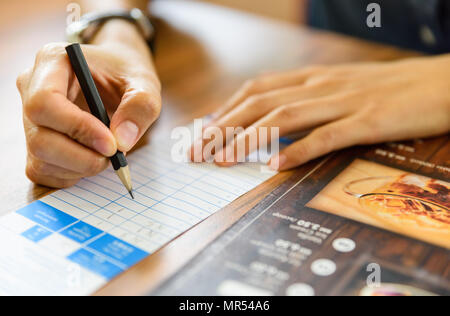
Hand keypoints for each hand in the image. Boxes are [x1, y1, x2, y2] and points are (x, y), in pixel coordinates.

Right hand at [17, 34, 160, 187]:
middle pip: (39, 138)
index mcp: (52, 60)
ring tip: (107, 154)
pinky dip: (72, 175)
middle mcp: (31, 88)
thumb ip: (140, 106)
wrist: (117, 76)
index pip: (45, 102)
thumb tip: (121, 141)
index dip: (78, 128)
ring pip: (40, 159)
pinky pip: (43, 171)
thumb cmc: (126, 73)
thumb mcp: (143, 82)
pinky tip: (92, 159)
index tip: (111, 144)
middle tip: (114, 155)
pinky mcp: (35, 141)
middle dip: (82, 157)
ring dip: (80, 167)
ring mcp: (29, 117)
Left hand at [191, 55, 449, 169]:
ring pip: (283, 118)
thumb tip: (277, 118)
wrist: (442, 81)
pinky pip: (325, 136)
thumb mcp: (343, 86)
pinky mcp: (367, 121)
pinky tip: (275, 166)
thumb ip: (310, 98)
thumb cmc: (391, 88)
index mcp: (314, 77)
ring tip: (223, 159)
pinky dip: (297, 151)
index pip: (258, 89)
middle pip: (260, 103)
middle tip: (198, 149)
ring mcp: (343, 102)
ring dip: (248, 139)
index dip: (227, 108)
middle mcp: (321, 86)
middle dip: (224, 126)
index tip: (206, 127)